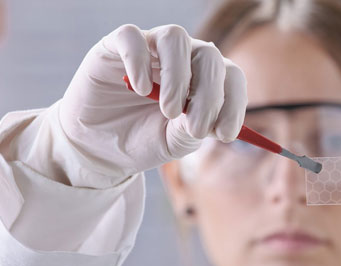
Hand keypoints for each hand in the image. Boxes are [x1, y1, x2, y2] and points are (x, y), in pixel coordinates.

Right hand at [59, 24, 247, 180]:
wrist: (99, 148)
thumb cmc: (143, 140)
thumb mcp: (174, 142)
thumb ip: (193, 128)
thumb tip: (212, 119)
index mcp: (203, 79)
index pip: (231, 76)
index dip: (235, 103)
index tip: (225, 134)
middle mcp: (182, 58)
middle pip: (209, 56)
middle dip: (209, 95)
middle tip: (195, 128)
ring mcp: (149, 49)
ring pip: (176, 38)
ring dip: (178, 78)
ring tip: (169, 111)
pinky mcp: (115, 47)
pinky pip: (131, 37)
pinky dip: (139, 62)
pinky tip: (140, 90)